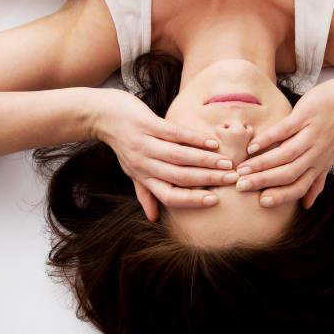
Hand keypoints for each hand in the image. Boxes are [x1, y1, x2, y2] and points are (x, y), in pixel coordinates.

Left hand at [92, 89, 236, 220]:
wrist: (101, 114)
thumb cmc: (122, 143)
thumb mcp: (131, 170)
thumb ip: (144, 193)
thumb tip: (153, 219)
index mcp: (143, 177)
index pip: (169, 195)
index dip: (192, 200)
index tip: (214, 200)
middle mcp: (143, 163)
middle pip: (179, 176)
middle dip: (207, 179)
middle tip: (231, 179)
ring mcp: (144, 143)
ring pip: (179, 156)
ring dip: (205, 160)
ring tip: (226, 162)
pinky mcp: (146, 124)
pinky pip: (174, 134)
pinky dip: (194, 139)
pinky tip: (211, 143)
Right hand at [237, 78, 333, 208]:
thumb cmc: (332, 132)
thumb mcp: (326, 159)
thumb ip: (316, 182)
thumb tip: (306, 206)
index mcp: (317, 166)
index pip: (299, 186)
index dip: (281, 196)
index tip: (261, 202)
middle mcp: (315, 154)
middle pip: (288, 173)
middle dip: (264, 181)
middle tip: (242, 185)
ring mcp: (310, 135)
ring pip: (285, 155)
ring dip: (262, 163)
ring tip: (242, 169)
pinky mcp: (304, 117)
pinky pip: (284, 130)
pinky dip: (267, 139)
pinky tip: (252, 146)